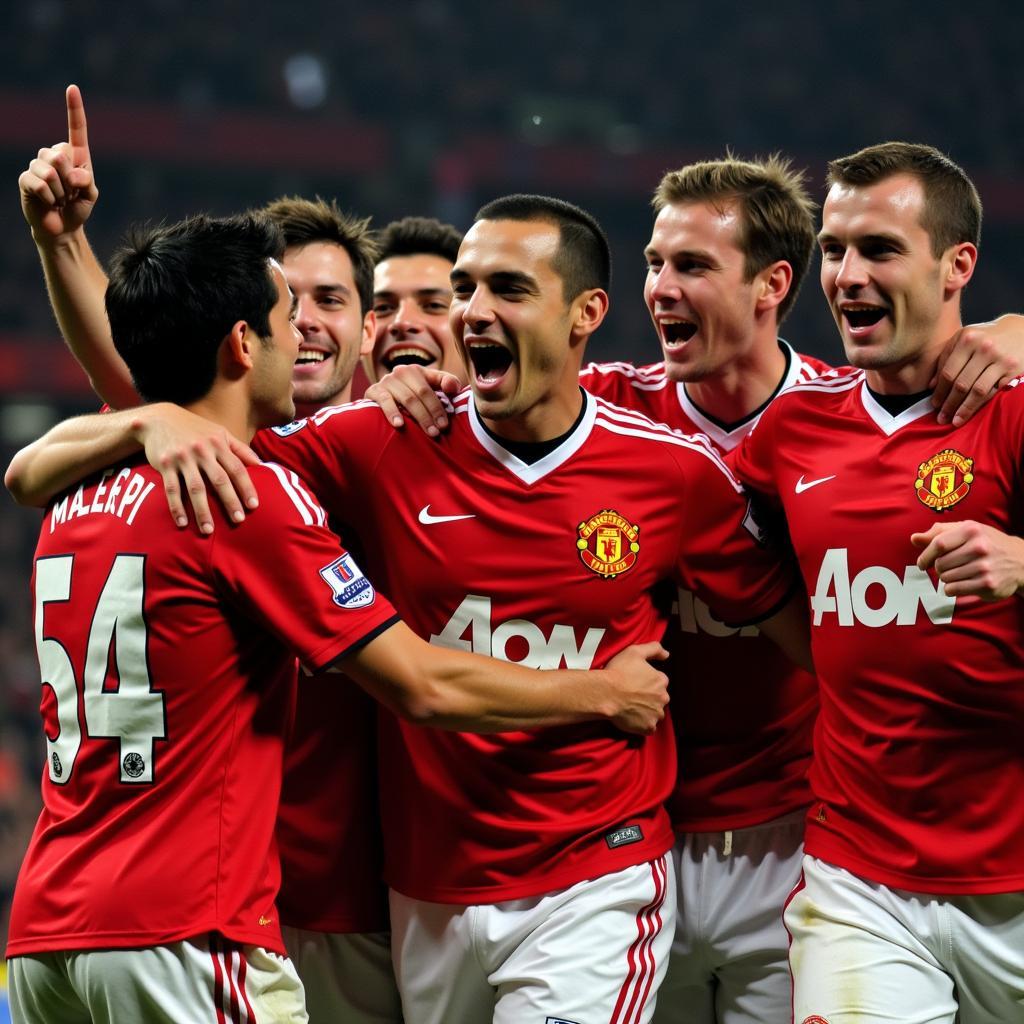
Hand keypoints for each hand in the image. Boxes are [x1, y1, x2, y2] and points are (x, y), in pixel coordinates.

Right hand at [19, 84, 98, 241]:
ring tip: (59, 199)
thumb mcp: (91, 195)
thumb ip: (87, 181)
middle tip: (70, 193)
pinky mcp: (26, 178)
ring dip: (60, 192)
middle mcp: (55, 155)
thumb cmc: (77, 208)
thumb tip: (71, 173)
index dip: (74, 109)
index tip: (72, 88)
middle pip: (61, 154)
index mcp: (75, 155)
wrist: (62, 228)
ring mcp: (38, 165)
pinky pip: (39, 183)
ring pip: (50, 170)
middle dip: (70, 180)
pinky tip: (48, 202)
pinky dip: (49, 198)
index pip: (76, 129)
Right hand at [133, 405, 261, 533]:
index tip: (254, 505)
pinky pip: (172, 489)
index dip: (247, 487)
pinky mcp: (165, 464)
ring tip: (209, 530)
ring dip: (202, 511)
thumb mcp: (220, 433)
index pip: (237, 468)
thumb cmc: (196, 430)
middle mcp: (202, 450)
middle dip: (230, 501)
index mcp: (218, 443)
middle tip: (238, 520)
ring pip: (195, 488)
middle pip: (219, 480)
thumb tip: (262, 466)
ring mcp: (182, 458)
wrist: (159, 419)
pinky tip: (182, 523)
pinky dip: (176, 507)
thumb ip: (241, 449)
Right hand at [363, 364, 461, 435]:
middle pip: (419, 395)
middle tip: (436, 433)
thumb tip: (452, 387)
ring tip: (427, 432)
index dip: (438, 407)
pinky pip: (384, 401)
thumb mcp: (433, 386)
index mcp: (416, 371)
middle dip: (429, 415)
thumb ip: (448, 383)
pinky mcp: (373, 391)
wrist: (383, 399)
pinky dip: (392, 412)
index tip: (444, 425)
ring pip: (406, 399)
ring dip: (418, 417)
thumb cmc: (414, 396)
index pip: (429, 389)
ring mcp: (386, 381)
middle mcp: (400, 372)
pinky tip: (399, 424)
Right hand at [603, 641, 669, 734]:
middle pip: (659, 698)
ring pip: (655, 713)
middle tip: (632, 695)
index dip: (647, 681)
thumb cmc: (618, 672)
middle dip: (649, 697)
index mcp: (661, 680)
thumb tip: (666, 654)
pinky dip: (642, 724)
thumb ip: (654, 649)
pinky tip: (631, 718)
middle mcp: (663, 697)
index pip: (659, 681)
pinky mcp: (648, 727)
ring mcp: (656, 714)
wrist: (605, 693)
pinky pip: (649, 727)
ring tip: (631, 707)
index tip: (635, 682)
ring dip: (647, 711)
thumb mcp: (635, 651)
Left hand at [911, 520, 1023, 599]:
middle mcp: (979, 547)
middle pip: (940, 563)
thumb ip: (938, 533)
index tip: (922, 564)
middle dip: (939, 568)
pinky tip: (961, 583)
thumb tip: (914, 538)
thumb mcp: (966, 530)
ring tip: (959, 573)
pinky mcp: (987, 584)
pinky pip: (953, 590)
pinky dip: (951, 589)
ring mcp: (985, 567)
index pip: (938, 544)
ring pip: (945, 578)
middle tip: (948, 567)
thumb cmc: (986, 543)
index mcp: (971, 530)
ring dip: (946, 578)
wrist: (1020, 560)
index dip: (925, 556)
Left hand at [930, 315, 1023, 426]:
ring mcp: (1001, 359)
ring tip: (955, 421)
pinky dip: (982, 404)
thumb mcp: (962, 340)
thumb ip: (945, 359)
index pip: (948, 372)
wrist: (1019, 331)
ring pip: (978, 390)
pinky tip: (974, 413)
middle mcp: (984, 348)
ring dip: (965, 409)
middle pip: (961, 383)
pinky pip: (995, 392)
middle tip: (942, 418)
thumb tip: (931, 386)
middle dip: (949, 404)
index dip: (940, 392)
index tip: (934, 405)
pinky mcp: (1014, 370)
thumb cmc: (985, 338)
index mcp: (967, 339)